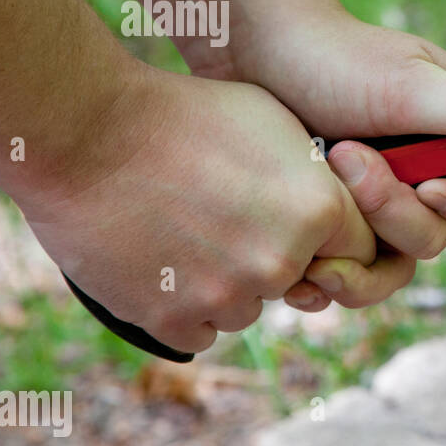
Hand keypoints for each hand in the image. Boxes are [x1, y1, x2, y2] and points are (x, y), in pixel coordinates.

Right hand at [20, 64, 397, 351]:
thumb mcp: (277, 123)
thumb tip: (340, 210)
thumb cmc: (185, 113)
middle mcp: (280, 262)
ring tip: (186, 232)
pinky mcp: (171, 319)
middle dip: (274, 257)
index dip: (330, 235)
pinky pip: (201, 332)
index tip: (299, 220)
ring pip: (249, 309)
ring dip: (227, 285)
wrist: (86, 131)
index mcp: (317, 211)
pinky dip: (184, 307)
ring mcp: (225, 295)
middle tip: (228, 217)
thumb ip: (319, 177)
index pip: (359, 248)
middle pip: (299, 281)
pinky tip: (163, 262)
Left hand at [197, 8, 445, 289]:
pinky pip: (352, 271)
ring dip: (357, 231)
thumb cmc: (335, 57)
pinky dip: (327, 269)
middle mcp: (436, 177)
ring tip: (322, 173)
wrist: (253, 55)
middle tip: (349, 156)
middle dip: (394, 209)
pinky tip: (301, 248)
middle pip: (444, 234)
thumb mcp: (410, 85)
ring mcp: (388, 203)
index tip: (434, 186)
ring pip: (396, 259)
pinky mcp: (345, 224)